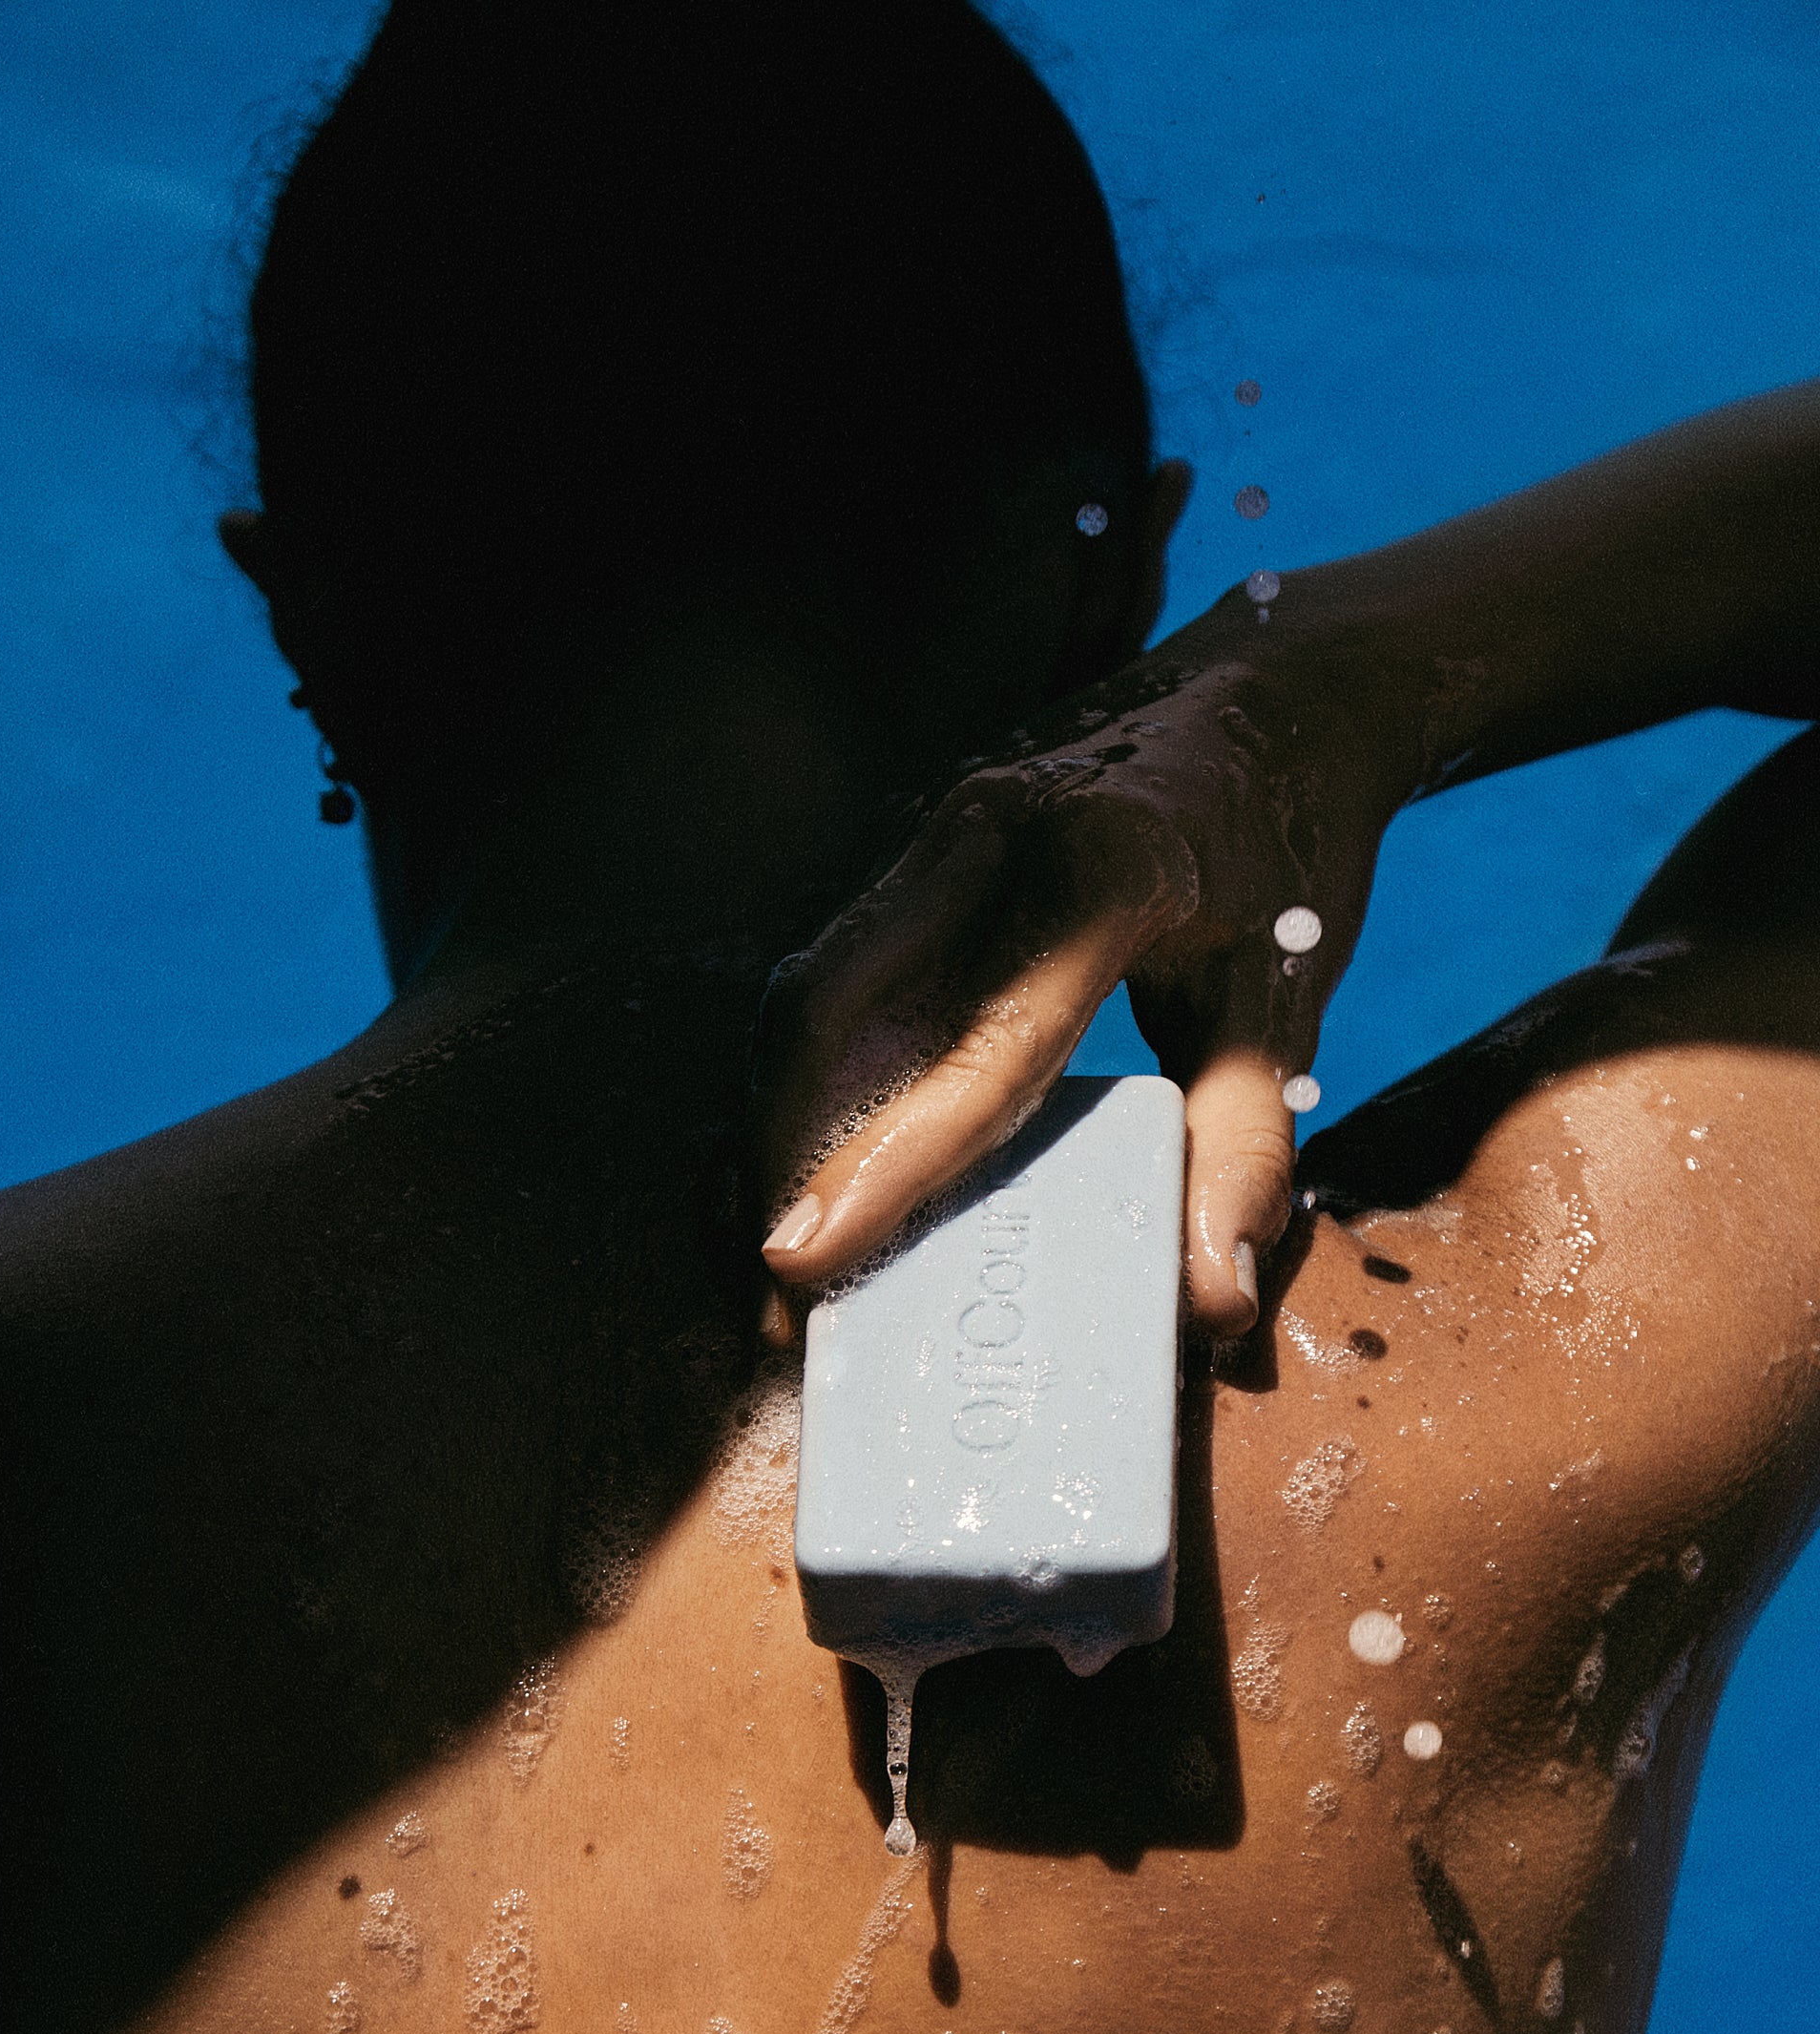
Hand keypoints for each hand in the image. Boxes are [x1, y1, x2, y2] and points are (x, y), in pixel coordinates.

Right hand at [754, 603, 1403, 1337]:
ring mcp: (935, 829)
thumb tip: (1208, 1303)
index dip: (883, 1166)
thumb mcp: (1285, 1009)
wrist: (1272, 701)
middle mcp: (989, 831)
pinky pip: (832, 971)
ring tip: (788, 1234)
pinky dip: (807, 1073)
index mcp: (1099, 869)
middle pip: (829, 1011)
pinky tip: (814, 1158)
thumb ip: (1243, 1152)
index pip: (972, 1049)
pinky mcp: (912, 849)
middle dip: (783, 1155)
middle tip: (780, 1286)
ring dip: (778, 1118)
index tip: (804, 1262)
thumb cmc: (1283, 867)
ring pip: (808, 990)